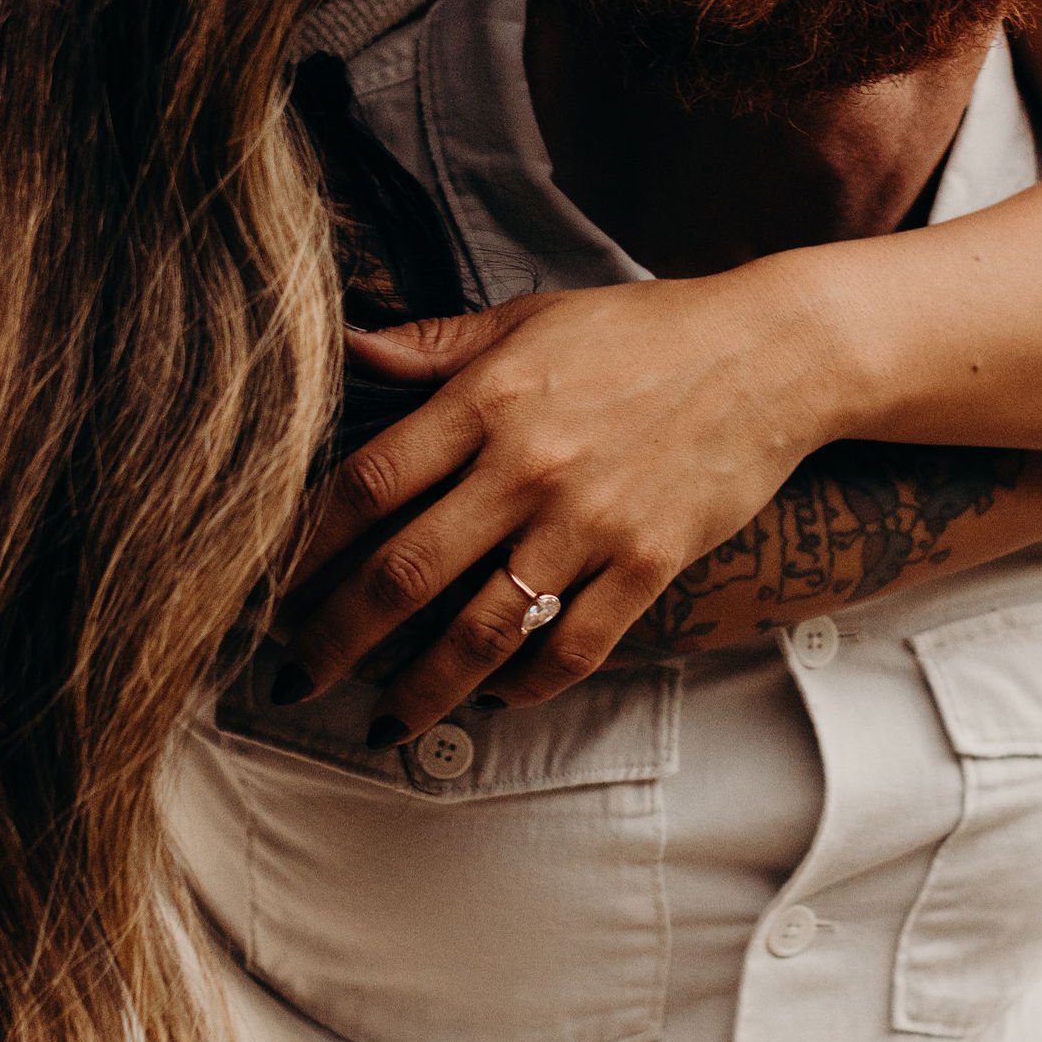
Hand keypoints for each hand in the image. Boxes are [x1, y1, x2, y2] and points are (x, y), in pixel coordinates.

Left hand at [280, 265, 845, 724]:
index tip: (271, 590)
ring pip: (482, 629)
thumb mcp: (529, 318)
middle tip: (294, 678)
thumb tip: (345, 344)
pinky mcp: (647, 563)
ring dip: (420, 688)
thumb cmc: (640, 331)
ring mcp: (590, 520)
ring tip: (380, 722)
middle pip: (404, 571)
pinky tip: (490, 702)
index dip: (306, 547)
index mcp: (488, 399)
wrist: (770, 353)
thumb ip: (434, 345)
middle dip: (336, 638)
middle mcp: (528, 465)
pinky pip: (574, 646)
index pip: (368, 484)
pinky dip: (525, 685)